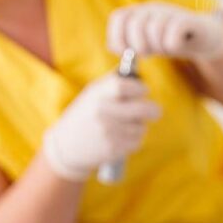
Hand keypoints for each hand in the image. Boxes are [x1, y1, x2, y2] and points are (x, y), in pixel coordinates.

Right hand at [42, 72, 160, 180]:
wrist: (66, 146)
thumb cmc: (83, 115)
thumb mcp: (91, 94)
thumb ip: (112, 82)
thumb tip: (136, 73)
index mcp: (97, 96)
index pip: (124, 86)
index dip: (139, 88)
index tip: (144, 90)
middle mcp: (103, 113)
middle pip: (142, 108)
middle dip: (153, 110)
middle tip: (155, 111)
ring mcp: (108, 132)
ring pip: (141, 127)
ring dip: (139, 126)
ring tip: (125, 126)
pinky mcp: (113, 149)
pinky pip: (136, 141)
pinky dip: (133, 140)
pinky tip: (121, 138)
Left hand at [107, 2, 222, 60]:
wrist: (205, 37)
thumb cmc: (171, 40)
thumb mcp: (148, 43)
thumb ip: (129, 44)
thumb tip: (113, 47)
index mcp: (140, 12)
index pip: (119, 17)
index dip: (118, 37)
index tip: (127, 52)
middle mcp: (154, 8)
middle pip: (135, 24)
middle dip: (139, 45)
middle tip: (148, 54)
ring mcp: (171, 12)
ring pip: (154, 28)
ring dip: (158, 46)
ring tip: (164, 50)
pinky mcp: (189, 20)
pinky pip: (174, 31)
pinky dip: (172, 44)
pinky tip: (176, 47)